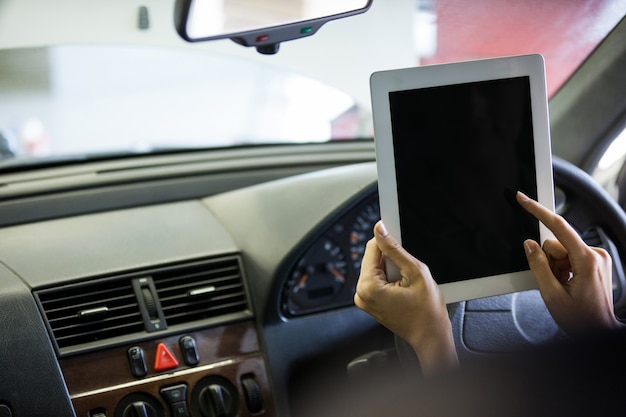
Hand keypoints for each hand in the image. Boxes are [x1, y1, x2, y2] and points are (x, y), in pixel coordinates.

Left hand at [354, 221, 458, 374]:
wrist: (430, 337)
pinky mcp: (369, 302)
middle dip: (391, 259)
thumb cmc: (427, 312)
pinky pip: (377, 280)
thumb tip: (380, 229)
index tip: (400, 242)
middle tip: (408, 272)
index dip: (388, 241)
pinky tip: (402, 288)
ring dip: (391, 269)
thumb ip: (395, 249)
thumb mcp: (415, 272)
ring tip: (406, 283)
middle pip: (372, 258)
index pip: (372, 248)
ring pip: (376, 268)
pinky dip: (390, 278)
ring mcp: (363, 299)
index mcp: (368, 287)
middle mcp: (360, 294)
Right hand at [516, 191, 622, 334]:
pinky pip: (569, 257)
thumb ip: (538, 266)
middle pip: (556, 244)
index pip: (558, 227)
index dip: (538, 211)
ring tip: (562, 286)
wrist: (599, 332)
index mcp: (587, 260)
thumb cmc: (582, 320)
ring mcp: (597, 258)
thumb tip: (530, 245)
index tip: (524, 200)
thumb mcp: (552, 294)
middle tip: (554, 282)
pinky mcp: (595, 262)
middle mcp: (596, 255)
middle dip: (549, 261)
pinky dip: (562, 269)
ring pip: (561, 251)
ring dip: (555, 267)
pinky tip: (568, 283)